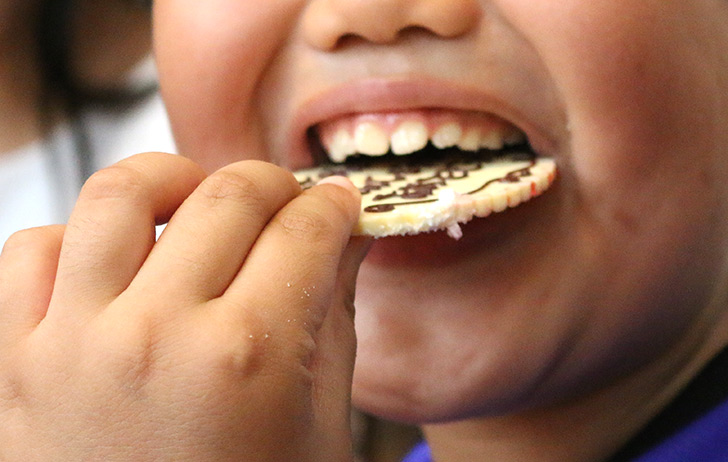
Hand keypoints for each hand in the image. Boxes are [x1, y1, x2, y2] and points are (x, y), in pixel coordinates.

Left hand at [0, 153, 367, 460]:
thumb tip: (346, 242)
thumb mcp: (319, 426)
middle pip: (228, 198)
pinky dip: (75, 236)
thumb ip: (333, 319)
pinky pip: (29, 251)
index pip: (306, 232)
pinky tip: (116, 258)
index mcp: (248, 359)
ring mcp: (72, 345)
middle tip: (289, 201)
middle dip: (274, 183)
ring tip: (196, 197)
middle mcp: (156, 339)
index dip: (334, 205)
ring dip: (171, 178)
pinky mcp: (13, 361)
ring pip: (117, 195)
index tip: (338, 204)